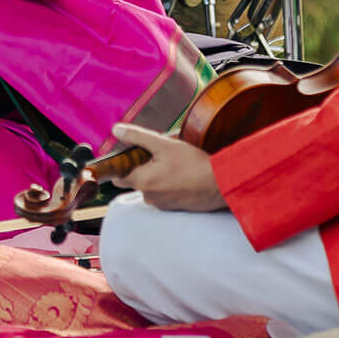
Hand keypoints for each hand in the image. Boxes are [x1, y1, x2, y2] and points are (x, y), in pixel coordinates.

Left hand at [111, 123, 227, 212]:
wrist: (222, 185)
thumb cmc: (194, 165)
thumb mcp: (164, 145)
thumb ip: (138, 137)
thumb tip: (116, 130)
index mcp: (142, 182)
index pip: (119, 176)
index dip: (124, 163)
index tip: (136, 153)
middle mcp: (148, 196)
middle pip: (136, 179)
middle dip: (144, 166)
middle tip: (162, 154)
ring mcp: (162, 204)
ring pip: (152, 185)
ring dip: (158, 174)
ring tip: (176, 163)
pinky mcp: (174, 206)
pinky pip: (164, 192)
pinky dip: (169, 183)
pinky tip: (183, 173)